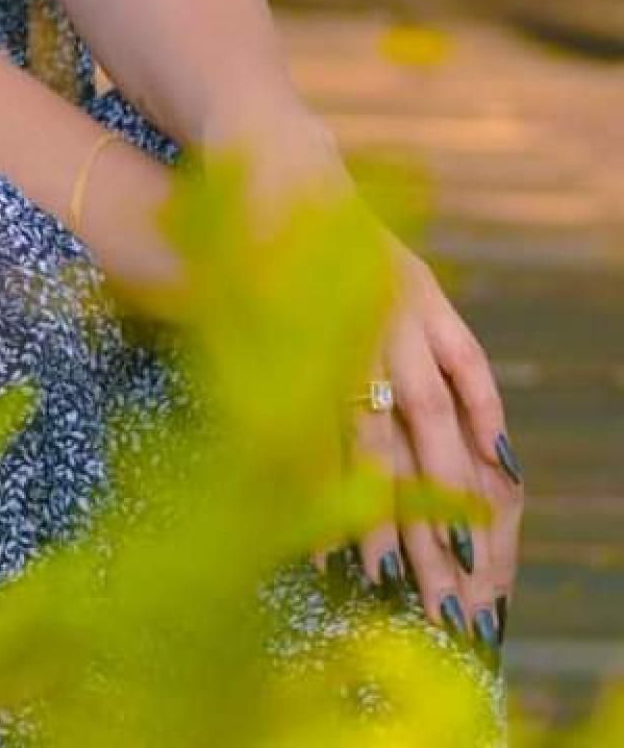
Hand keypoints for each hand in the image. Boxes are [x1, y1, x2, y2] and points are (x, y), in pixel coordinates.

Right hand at [327, 229, 522, 666]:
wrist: (277, 182)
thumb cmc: (350, 245)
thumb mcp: (419, 285)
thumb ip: (458, 363)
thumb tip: (500, 455)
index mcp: (431, 309)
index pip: (471, 409)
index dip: (480, 478)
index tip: (484, 548)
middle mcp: (395, 325)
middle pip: (429, 440)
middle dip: (440, 519)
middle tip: (452, 595)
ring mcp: (339, 333)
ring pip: (370, 442)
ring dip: (380, 516)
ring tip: (392, 583)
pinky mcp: (286, 344)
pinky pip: (305, 430)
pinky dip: (314, 487)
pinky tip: (320, 539)